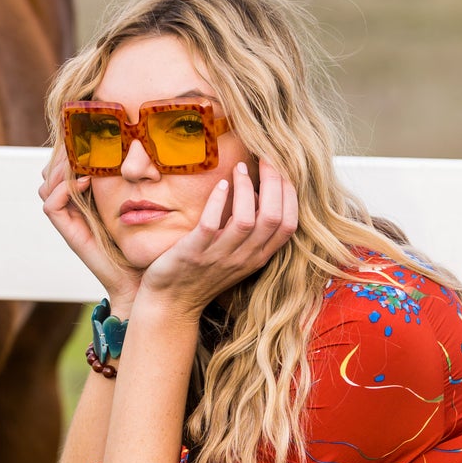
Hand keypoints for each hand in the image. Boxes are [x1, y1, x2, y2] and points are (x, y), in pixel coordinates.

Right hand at [39, 154, 144, 309]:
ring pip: (47, 183)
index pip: (67, 163)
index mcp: (88, 196)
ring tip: (83, 155)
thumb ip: (136, 179)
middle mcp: (75, 206)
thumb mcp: (141, 201)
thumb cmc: (148, 242)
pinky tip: (85, 178)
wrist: (142, 279)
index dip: (72, 146)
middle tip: (82, 139)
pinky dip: (63, 188)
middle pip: (52, 170)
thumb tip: (141, 148)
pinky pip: (51, 204)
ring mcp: (70, 219)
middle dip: (64, 152)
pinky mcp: (70, 233)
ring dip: (62, 167)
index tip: (91, 132)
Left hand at [136, 159, 297, 314]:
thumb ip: (251, 233)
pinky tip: (221, 184)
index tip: (282, 169)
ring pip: (245, 220)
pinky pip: (211, 224)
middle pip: (272, 218)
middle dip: (274, 182)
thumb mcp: (236, 257)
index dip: (290, 194)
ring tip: (239, 168)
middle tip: (265, 158)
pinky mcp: (193, 254)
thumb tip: (259, 193)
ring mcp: (219, 257)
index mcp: (257, 258)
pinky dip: (219, 200)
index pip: (288, 225)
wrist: (171, 304)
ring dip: (245, 188)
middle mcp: (243, 259)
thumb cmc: (203, 274)